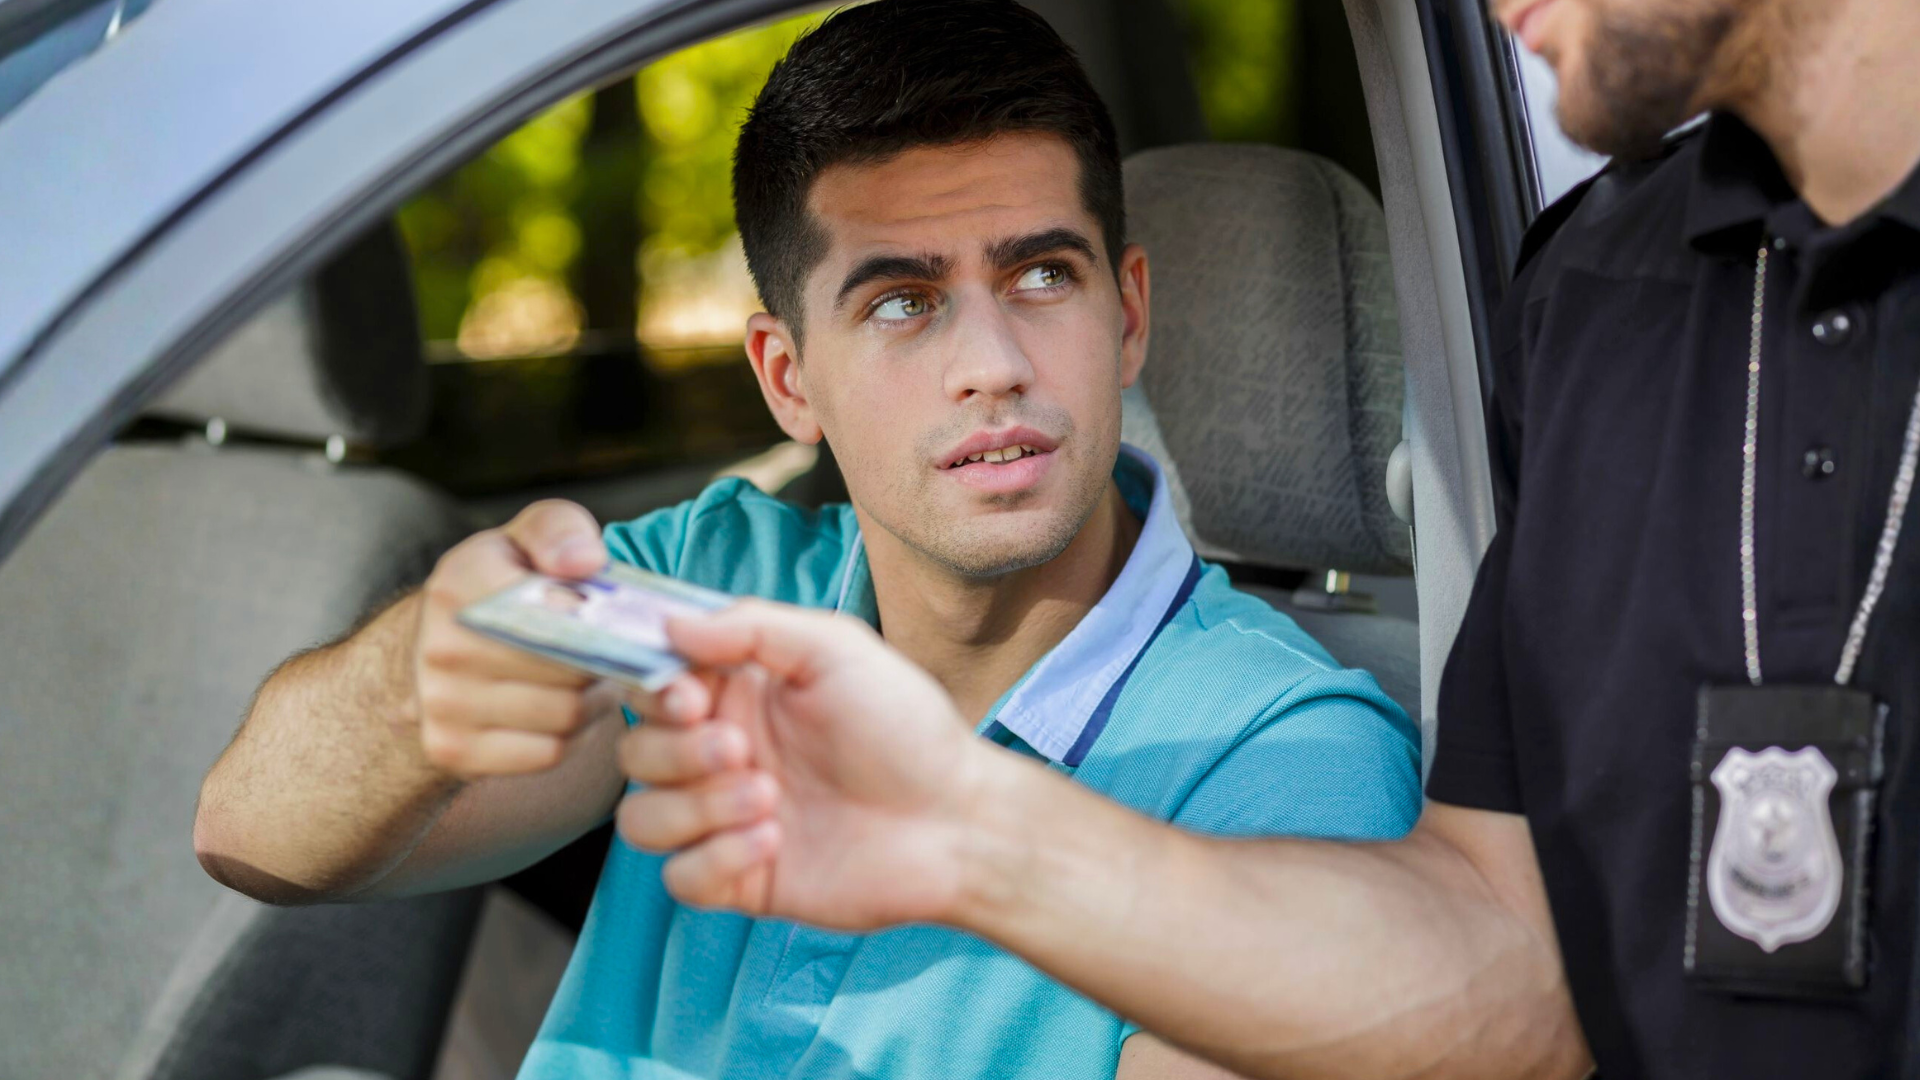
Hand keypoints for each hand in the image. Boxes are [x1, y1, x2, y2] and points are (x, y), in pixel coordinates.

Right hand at [413, 499, 619, 778]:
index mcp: (461, 583)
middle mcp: (444, 646)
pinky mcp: (452, 750)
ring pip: (565, 716)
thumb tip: (586, 562)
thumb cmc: (496, 585)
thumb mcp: (524, 538)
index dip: (600, 621)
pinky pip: (548, 752)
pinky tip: (566, 709)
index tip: (612, 621)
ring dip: (594, 701)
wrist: (428, 648)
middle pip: (569, 670)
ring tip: (592, 678)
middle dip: (605, 663)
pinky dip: (570, 736)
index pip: (558, 613)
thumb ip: (559, 531)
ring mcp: (442, 704)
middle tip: (618, 653)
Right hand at [614, 600, 1003, 929]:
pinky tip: (775, 843)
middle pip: (636, 753)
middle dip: (678, 752)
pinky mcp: (740, 878)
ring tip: (768, 799)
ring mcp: (727, 818)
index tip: (689, 695)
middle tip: (742, 750)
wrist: (954, 821)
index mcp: (739, 693)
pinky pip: (679, 878)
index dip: (653, 690)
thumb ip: (752, 626)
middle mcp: (724, 752)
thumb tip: (673, 622)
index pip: (652, 685)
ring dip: (695, 807)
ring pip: (642, 819)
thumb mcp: (836, 649)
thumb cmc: (907, 728)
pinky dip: (715, 858)